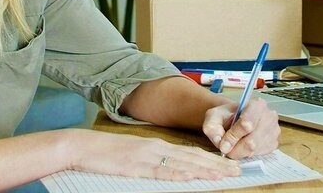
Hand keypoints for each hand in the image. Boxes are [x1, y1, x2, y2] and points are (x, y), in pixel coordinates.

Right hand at [65, 129, 240, 180]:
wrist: (85, 147)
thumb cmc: (107, 154)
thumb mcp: (135, 155)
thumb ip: (153, 161)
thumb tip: (173, 170)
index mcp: (157, 145)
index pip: (191, 153)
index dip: (212, 159)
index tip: (229, 165)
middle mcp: (157, 148)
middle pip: (193, 157)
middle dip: (217, 164)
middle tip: (237, 169)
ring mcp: (148, 157)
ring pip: (183, 164)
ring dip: (206, 170)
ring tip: (224, 175)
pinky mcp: (138, 167)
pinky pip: (162, 172)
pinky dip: (179, 174)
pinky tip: (192, 177)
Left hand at [202, 98, 278, 158]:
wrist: (235, 118)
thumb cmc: (226, 116)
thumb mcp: (213, 116)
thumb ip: (212, 127)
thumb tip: (220, 142)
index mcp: (256, 105)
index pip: (247, 124)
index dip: (233, 137)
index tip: (223, 144)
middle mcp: (269, 116)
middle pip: (252, 141)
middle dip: (235, 148)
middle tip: (226, 148)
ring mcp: (274, 131)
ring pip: (255, 150)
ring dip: (240, 152)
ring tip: (233, 144)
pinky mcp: (274, 143)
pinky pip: (259, 155)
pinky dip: (247, 154)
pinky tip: (242, 145)